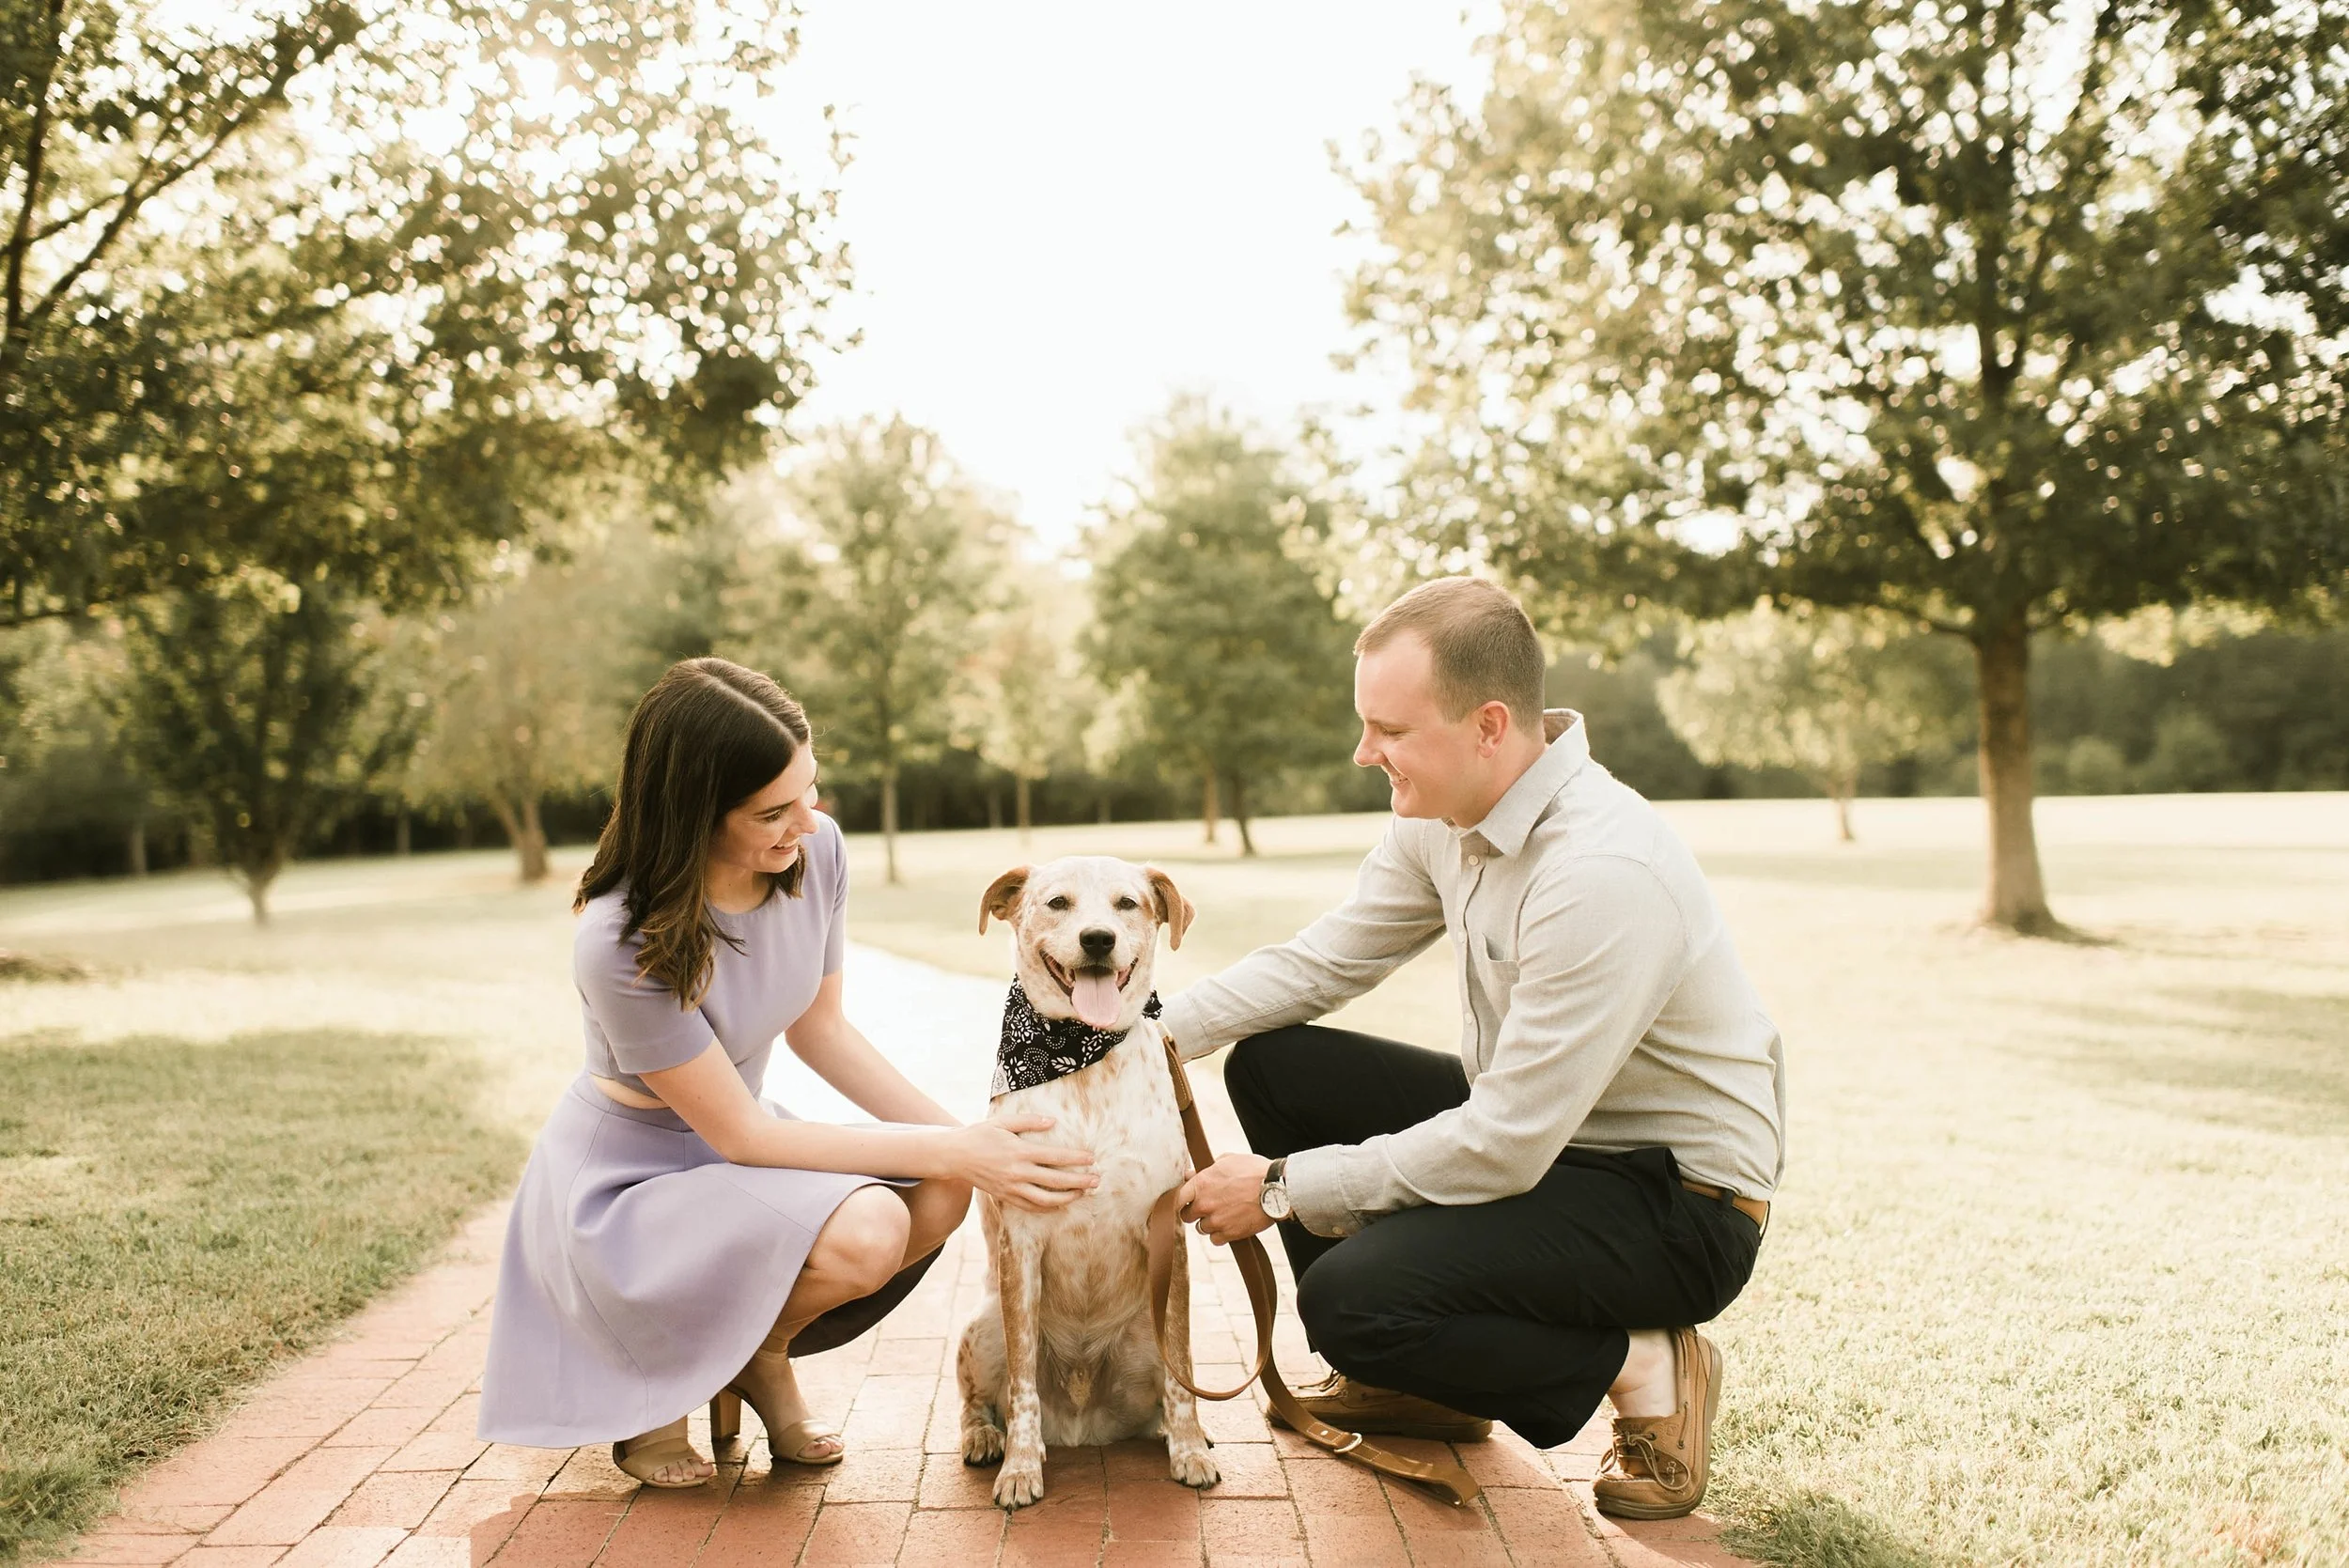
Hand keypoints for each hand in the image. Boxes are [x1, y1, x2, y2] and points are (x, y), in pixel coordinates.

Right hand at [948, 1116, 1097, 1211]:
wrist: (954, 1156)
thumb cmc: (979, 1134)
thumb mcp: (1002, 1121)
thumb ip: (1028, 1121)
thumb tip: (1052, 1121)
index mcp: (1019, 1151)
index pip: (1055, 1158)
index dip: (1076, 1159)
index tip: (1092, 1159)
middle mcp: (1018, 1172)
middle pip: (1056, 1182)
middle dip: (1079, 1182)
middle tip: (1097, 1180)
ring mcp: (1011, 1188)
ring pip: (1045, 1200)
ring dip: (1067, 1198)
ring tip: (1082, 1193)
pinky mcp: (1005, 1197)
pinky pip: (1030, 1207)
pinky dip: (1047, 1208)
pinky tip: (1060, 1204)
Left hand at [1178, 1152, 1274, 1244]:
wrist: (1277, 1188)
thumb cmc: (1255, 1170)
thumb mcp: (1228, 1160)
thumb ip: (1206, 1169)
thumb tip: (1190, 1174)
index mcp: (1201, 1183)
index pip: (1177, 1198)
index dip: (1181, 1200)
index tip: (1187, 1200)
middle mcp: (1205, 1204)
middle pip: (1186, 1216)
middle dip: (1195, 1212)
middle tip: (1208, 1207)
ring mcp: (1216, 1220)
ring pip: (1201, 1228)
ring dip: (1209, 1224)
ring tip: (1224, 1214)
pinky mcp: (1229, 1234)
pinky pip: (1215, 1240)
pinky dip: (1221, 1235)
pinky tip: (1231, 1225)